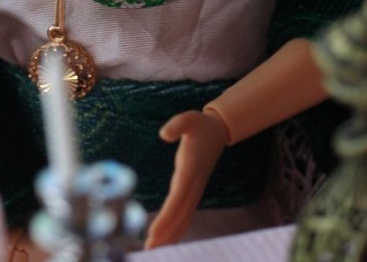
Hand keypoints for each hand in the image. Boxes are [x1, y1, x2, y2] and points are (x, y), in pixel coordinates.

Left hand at [144, 109, 227, 248]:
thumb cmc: (200, 125)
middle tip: (148, 250)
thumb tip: (164, 134)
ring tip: (153, 251)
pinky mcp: (193, 192)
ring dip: (170, 236)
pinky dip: (176, 229)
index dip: (166, 217)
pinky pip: (185, 215)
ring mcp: (195, 190)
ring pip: (184, 219)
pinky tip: (165, 240)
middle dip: (165, 234)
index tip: (153, 232)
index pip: (177, 198)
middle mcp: (194, 184)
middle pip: (180, 215)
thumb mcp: (190, 118)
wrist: (218, 131)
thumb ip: (177, 124)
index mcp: (190, 169)